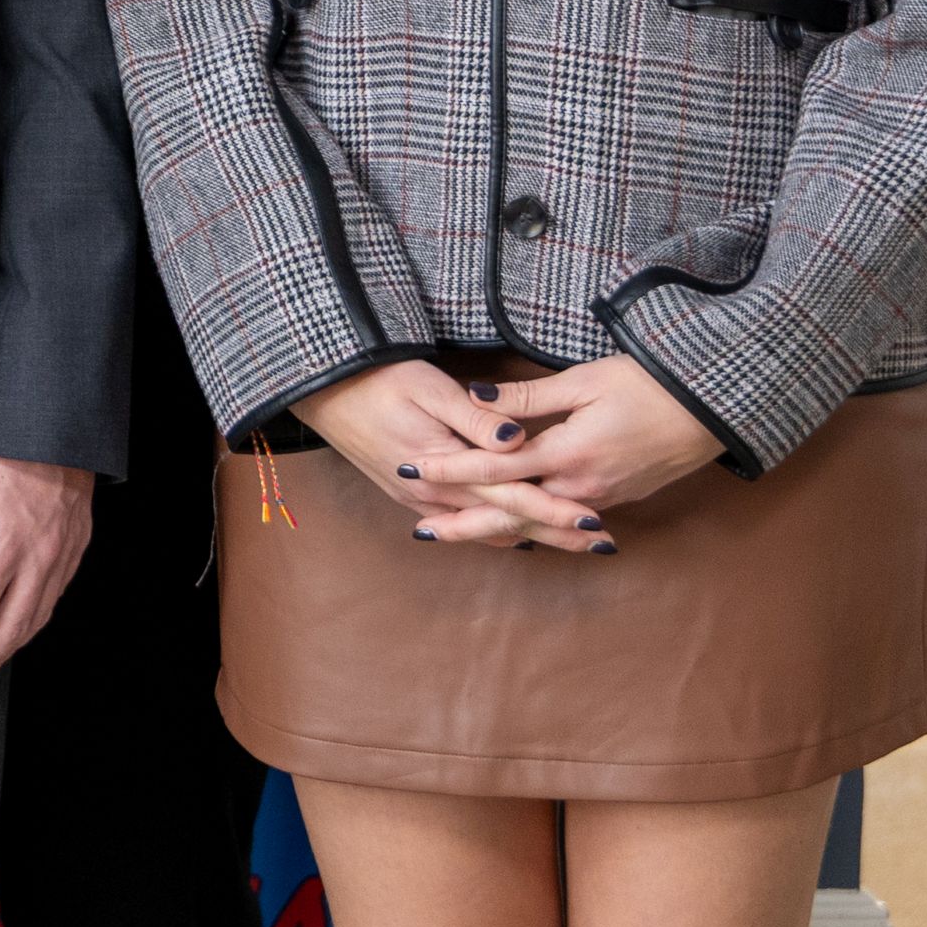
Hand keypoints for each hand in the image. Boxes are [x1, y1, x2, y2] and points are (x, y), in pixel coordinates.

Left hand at [0, 454, 95, 685]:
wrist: (56, 427)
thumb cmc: (0, 451)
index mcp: (5, 546)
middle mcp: (39, 559)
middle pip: (10, 627)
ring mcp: (62, 557)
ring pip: (36, 618)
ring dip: (9, 649)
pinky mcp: (75, 550)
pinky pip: (53, 600)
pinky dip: (33, 624)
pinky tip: (19, 630)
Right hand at [292, 363, 607, 551]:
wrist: (324, 393)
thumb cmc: (378, 380)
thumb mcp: (429, 387)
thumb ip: (476, 417)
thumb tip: (516, 440)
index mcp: (445, 468)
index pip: (513, 498)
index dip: (555, 511)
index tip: (595, 522)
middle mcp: (435, 495)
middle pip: (506, 523)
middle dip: (556, 534)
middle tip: (602, 545)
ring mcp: (420, 501)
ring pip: (485, 529)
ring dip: (531, 536)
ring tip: (571, 544)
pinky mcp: (410, 498)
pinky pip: (462, 523)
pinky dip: (495, 533)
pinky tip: (514, 536)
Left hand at [431, 354, 720, 522]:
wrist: (714, 409)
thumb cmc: (651, 385)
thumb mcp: (586, 381)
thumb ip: (528, 396)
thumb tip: (476, 396)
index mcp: (569, 454)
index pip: (496, 467)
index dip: (452, 468)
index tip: (415, 467)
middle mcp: (582, 486)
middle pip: (512, 511)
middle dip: (465, 523)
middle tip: (422, 531)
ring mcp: (602, 497)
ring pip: (538, 521)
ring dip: (496, 528)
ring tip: (457, 534)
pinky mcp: (617, 498)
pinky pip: (564, 519)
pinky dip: (534, 526)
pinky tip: (513, 530)